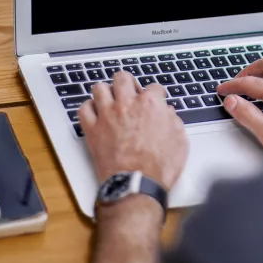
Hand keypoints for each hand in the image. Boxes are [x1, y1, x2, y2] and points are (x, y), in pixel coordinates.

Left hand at [79, 71, 187, 190]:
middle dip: (128, 83)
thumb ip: (173, 121)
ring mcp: (107, 115)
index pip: (153, 86)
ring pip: (99, 88)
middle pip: (123, 77)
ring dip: (106, 92)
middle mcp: (127, 104)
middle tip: (130, 93)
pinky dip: (89, 109)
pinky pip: (83, 109)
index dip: (156, 94)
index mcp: (151, 104)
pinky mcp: (92, 130)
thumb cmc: (159, 166)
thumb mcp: (179, 140)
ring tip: (111, 100)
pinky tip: (95, 113)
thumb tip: (168, 113)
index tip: (156, 100)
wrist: (136, 185)